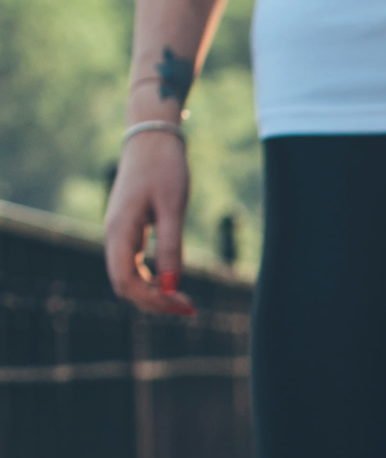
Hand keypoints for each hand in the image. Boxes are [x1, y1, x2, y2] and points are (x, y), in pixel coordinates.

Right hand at [103, 131, 194, 316]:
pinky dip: (151, 280)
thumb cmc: (164, 169)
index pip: (126, 281)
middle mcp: (113, 234)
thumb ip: (171, 248)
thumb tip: (170, 287)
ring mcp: (118, 233)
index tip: (185, 303)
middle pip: (124, 285)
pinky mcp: (127, 230)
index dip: (153, 300)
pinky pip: (133, 265)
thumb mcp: (173, 210)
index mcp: (120, 230)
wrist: (151, 139)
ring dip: (154, 293)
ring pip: (128, 277)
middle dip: (155, 301)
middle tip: (191, 308)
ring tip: (185, 300)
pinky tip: (173, 284)